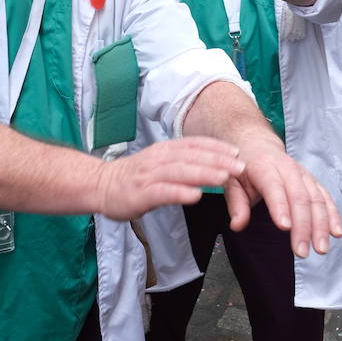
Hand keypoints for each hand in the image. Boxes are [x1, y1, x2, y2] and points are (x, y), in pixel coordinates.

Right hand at [93, 137, 244, 220]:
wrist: (100, 185)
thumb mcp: (160, 163)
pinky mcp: (140, 194)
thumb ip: (183, 162)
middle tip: (240, 167)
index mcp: (165, 150)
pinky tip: (195, 195)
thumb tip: (215, 164)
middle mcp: (158, 159)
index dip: (217, 147)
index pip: (194, 145)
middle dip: (218, 161)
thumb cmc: (135, 177)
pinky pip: (162, 192)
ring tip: (224, 178)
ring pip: (179, 172)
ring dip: (203, 173)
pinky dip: (180, 192)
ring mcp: (148, 176)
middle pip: (191, 157)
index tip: (238, 153)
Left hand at [222, 135, 341, 256]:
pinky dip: (333, 215)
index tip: (284, 227)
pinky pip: (326, 198)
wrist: (257, 144)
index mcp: (265, 167)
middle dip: (303, 226)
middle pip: (300, 197)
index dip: (280, 206)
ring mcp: (303, 175)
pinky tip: (336, 232)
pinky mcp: (313, 182)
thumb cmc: (244, 166)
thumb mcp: (232, 180)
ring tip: (320, 248)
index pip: (274, 187)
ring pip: (317, 199)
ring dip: (321, 225)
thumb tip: (237, 225)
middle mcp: (288, 169)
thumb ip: (236, 203)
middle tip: (301, 251)